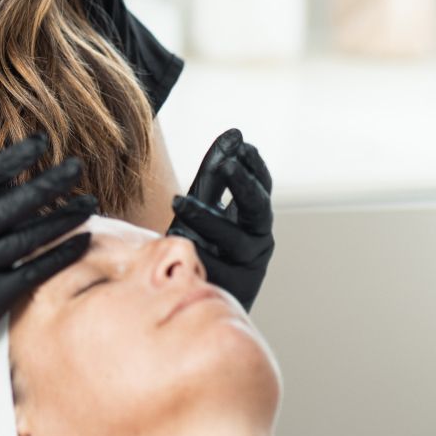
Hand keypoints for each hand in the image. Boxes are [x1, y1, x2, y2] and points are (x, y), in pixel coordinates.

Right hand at [0, 128, 97, 412]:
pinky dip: (59, 256)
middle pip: (9, 206)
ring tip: (88, 203)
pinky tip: (81, 241)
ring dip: (61, 219)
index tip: (41, 142)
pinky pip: (31, 273)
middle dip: (47, 184)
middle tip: (77, 166)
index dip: (11, 158)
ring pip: (26, 239)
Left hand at [166, 128, 274, 312]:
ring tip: (177, 200)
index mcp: (253, 219)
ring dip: (205, 217)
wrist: (196, 300)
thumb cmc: (201, 245)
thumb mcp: (205, 206)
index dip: (254, 166)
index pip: (261, 187)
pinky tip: (174, 239)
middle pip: (258, 210)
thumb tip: (233, 134)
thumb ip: (214, 176)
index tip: (242, 144)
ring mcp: (247, 266)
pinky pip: (209, 264)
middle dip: (242, 186)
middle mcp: (257, 240)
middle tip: (226, 164)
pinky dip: (193, 251)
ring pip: (232, 239)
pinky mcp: (230, 289)